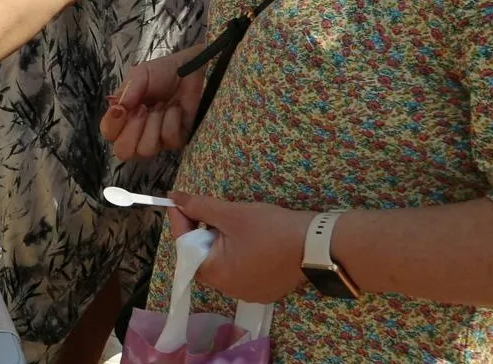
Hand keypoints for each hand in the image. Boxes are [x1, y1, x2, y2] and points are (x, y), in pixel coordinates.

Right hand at [100, 48, 204, 159]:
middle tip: (144, 109)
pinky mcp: (176, 140)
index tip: (122, 109)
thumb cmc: (161, 72)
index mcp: (122, 116)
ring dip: (155, 124)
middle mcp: (136, 132)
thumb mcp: (140, 75)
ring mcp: (156, 138)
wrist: (188, 71)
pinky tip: (175, 108)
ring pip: (147, 150)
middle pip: (123, 151)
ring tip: (161, 106)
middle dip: (134, 129)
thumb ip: (126, 91)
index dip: (112, 125)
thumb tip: (117, 108)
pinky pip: (170, 140)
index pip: (108, 133)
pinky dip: (172, 121)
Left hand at [167, 193, 315, 303]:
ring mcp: (249, 293)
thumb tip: (174, 198)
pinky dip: (239, 255)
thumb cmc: (271, 229)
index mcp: (216, 274)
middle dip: (202, 233)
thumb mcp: (232, 213)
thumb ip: (200, 206)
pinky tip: (250, 239)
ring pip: (223, 265)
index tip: (179, 202)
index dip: (182, 222)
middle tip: (209, 212)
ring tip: (232, 224)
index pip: (186, 247)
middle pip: (203, 258)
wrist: (318, 245)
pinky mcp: (265, 291)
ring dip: (221, 244)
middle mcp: (229, 290)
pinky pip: (242, 271)